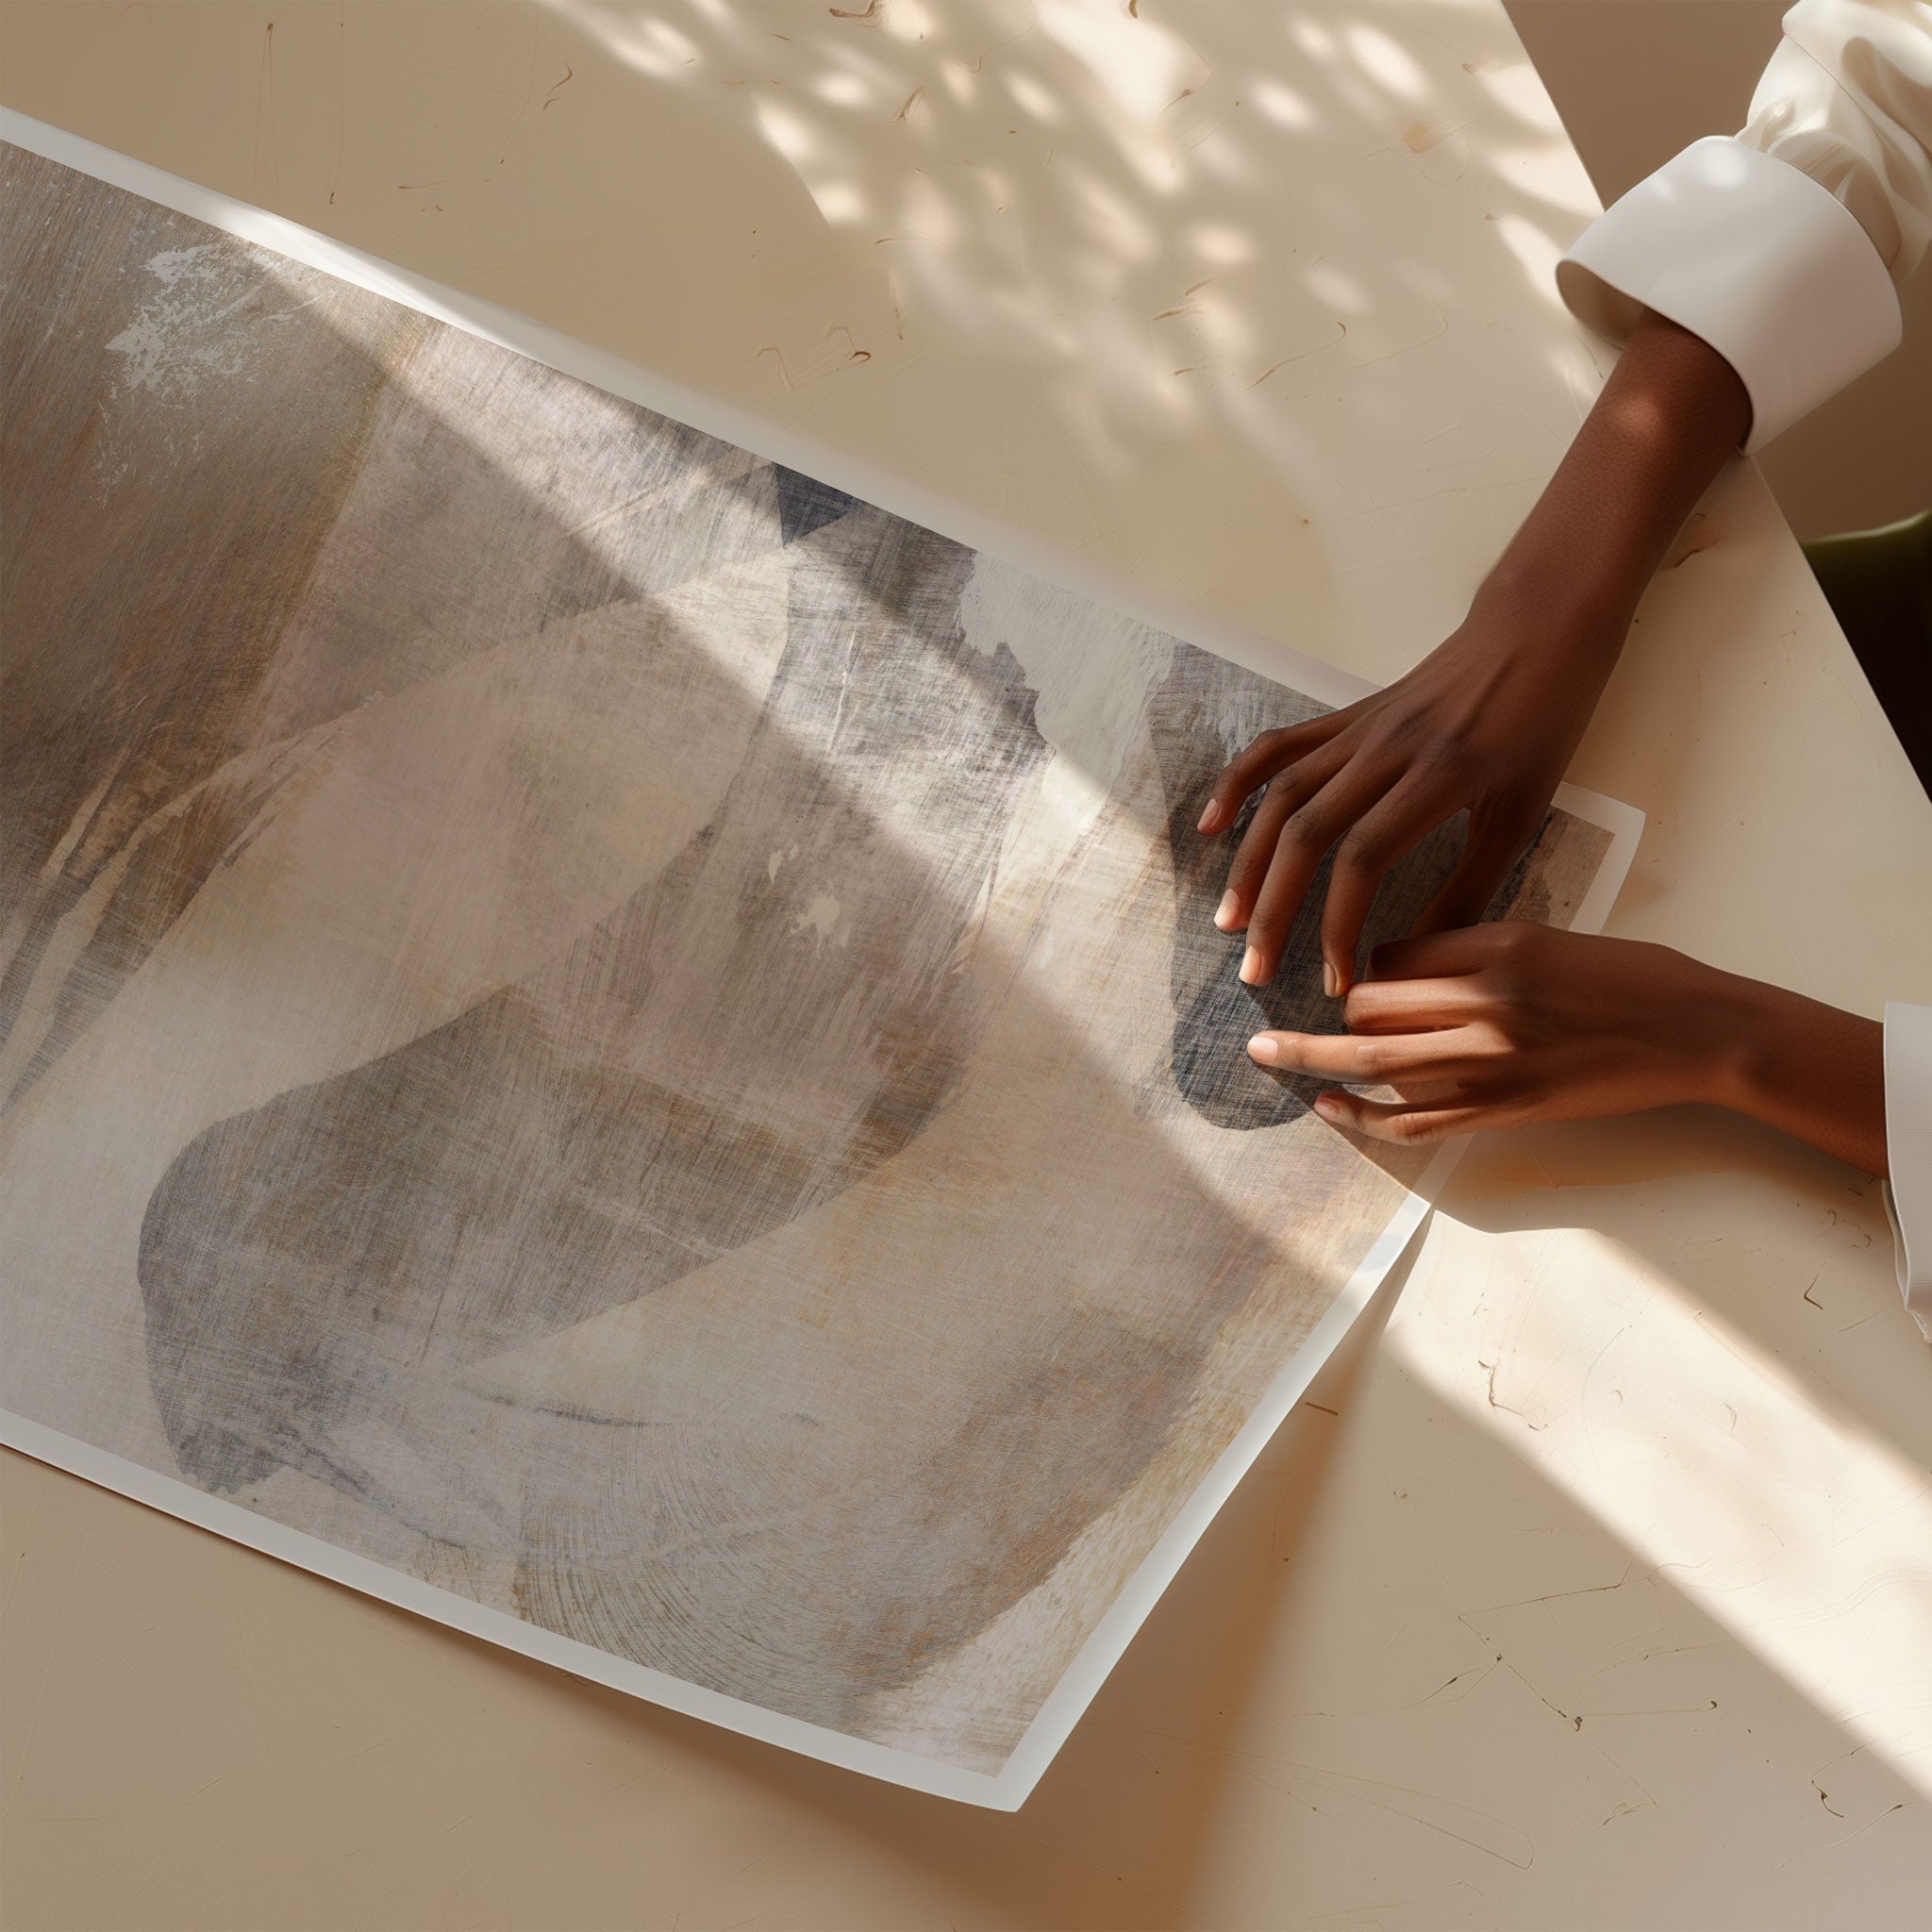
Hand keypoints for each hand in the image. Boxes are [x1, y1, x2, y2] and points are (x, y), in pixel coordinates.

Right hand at [1197, 308, 1751, 995]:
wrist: (1537, 627)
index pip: (1364, 859)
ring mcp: (1359, 729)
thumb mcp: (1523, 810)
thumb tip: (1425, 955)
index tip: (1336, 981)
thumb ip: (1473, 883)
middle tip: (1256, 971)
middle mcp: (1386, 750)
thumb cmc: (1544, 721)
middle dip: (1275, 910)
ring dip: (1249, 863)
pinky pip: (1281, 749)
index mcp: (1438, 776)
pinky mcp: (1347, 717)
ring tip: (1230, 920)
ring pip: (1283, 797)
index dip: (1339, 926)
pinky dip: (1239, 784)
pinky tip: (1212, 826)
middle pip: (1307, 834)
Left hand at [1246, 924, 1886, 1175]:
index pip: (1394, 953)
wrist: (1698, 1032)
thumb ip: (1473, 950)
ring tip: (1267, 1055)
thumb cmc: (1632, 976)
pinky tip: (1328, 1107)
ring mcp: (1493, 1062)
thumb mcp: (1546, 938)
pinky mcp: (1505, 1110)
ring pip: (1377, 1063)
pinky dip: (1362, 1116)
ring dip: (1315, 1060)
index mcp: (1497, 945)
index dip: (1367, 965)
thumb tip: (1399, 968)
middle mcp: (1485, 1002)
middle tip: (1290, 1018)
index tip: (1357, 974)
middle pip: (1370, 1005)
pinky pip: (1414, 1120)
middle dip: (1332, 1013)